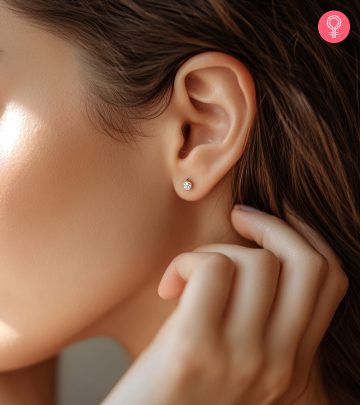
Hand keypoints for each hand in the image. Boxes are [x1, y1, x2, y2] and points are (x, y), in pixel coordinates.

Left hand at [102, 205, 347, 404]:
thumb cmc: (181, 392)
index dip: (304, 236)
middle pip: (305, 263)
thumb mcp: (239, 364)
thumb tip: (259, 258)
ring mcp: (242, 359)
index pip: (329, 280)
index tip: (270, 223)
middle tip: (238, 219)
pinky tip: (170, 287)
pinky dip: (188, 261)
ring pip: (256, 261)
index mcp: (294, 366)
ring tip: (189, 274)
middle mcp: (280, 365)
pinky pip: (212, 269)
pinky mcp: (195, 349)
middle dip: (271, 224)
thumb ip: (262, 325)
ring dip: (216, 250)